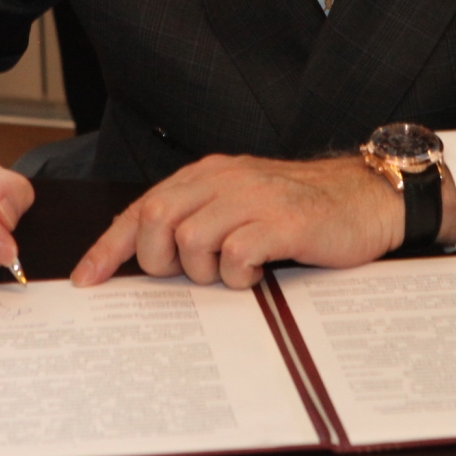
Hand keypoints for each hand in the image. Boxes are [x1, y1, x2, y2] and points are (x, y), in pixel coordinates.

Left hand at [72, 153, 453, 289]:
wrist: (368, 198)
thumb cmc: (303, 209)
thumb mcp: (242, 204)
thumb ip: (199, 219)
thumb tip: (149, 256)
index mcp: (209, 175)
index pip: (142, 208)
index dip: (108, 247)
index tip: (87, 281)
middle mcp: (225, 179)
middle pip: (155, 220)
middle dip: (157, 260)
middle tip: (186, 276)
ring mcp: (254, 198)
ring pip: (190, 240)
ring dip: (203, 271)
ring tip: (233, 272)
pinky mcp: (283, 222)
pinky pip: (235, 255)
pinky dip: (238, 275)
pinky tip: (258, 273)